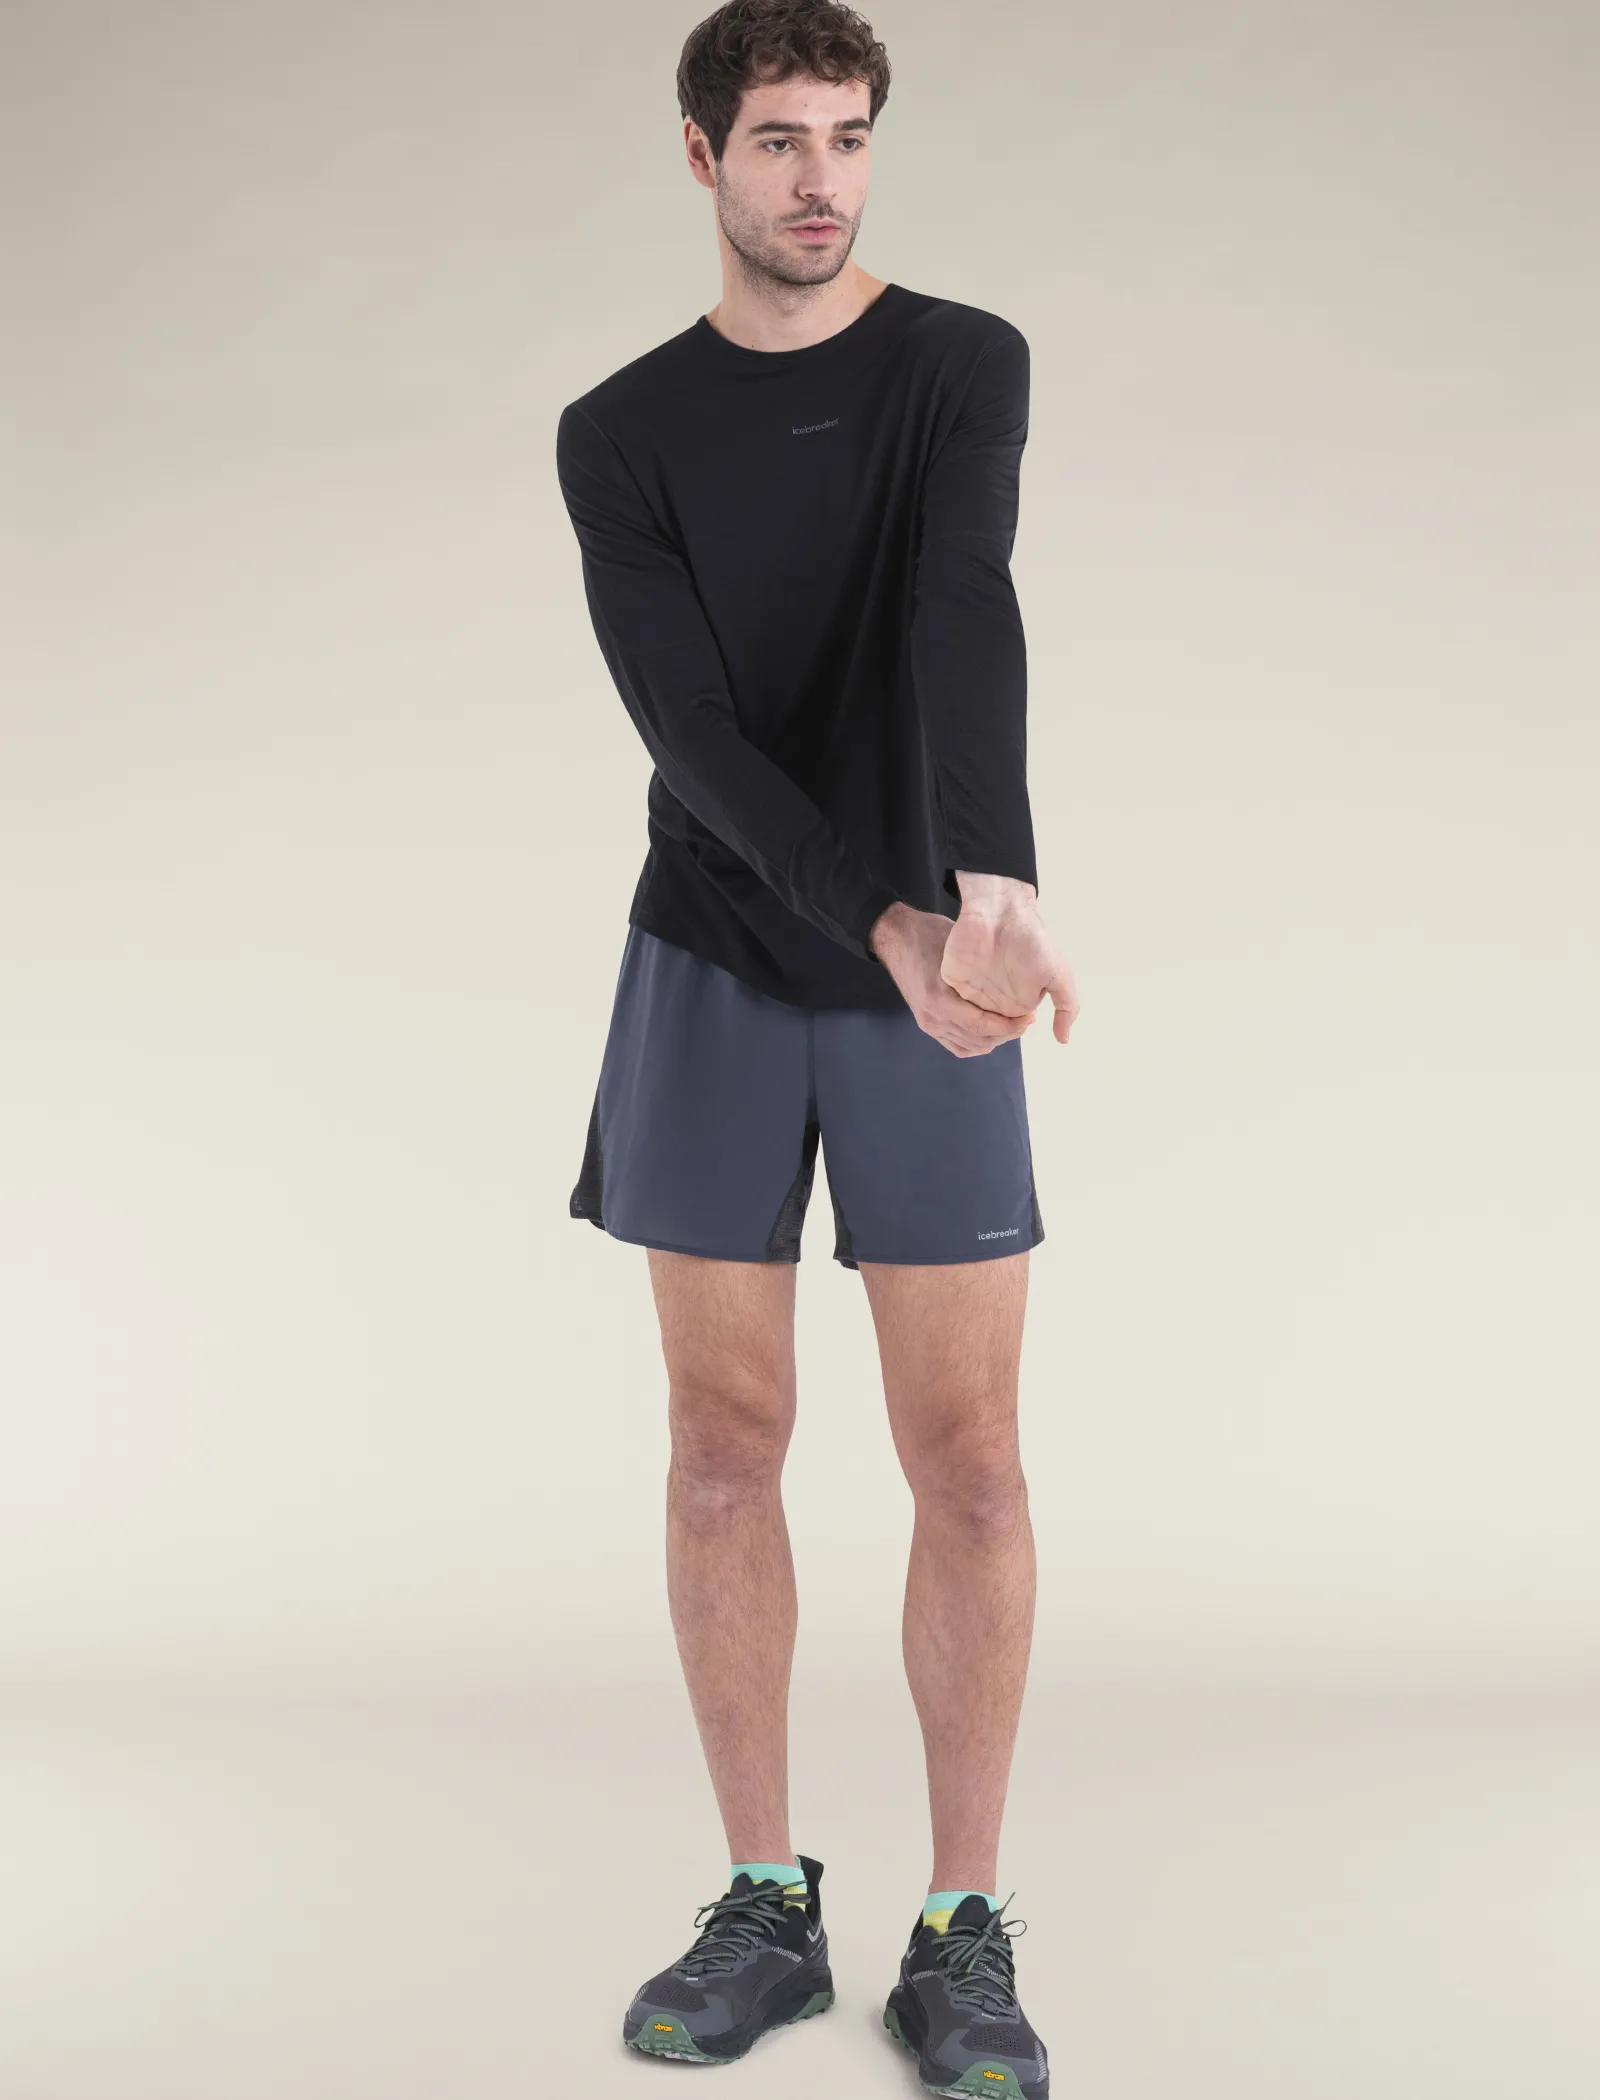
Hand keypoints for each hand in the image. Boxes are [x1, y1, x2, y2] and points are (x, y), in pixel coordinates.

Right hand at [868, 903, 1036, 1057]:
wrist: (896, 938)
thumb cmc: (930, 936)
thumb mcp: (957, 947)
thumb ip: (981, 971)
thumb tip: (1017, 984)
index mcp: (939, 999)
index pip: (982, 1026)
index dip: (1010, 1027)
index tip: (1028, 1016)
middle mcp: (933, 1017)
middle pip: (980, 1040)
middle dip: (1007, 1034)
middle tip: (1026, 1020)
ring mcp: (929, 1024)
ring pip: (971, 1047)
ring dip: (994, 1039)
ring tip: (1012, 1024)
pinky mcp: (928, 1024)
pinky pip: (958, 1046)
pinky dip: (977, 1043)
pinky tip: (991, 1031)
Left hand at [940, 894, 1076, 1045]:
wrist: (1001, 910)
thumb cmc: (1032, 940)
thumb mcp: (1059, 974)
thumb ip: (1067, 1007)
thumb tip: (1063, 1040)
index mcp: (1017, 1001)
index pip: (1011, 1031)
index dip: (1015, 1031)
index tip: (1023, 1020)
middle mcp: (993, 1000)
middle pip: (987, 1032)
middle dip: (994, 1030)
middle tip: (1004, 1012)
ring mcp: (970, 991)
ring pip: (966, 1024)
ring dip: (973, 1024)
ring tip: (988, 1005)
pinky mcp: (950, 981)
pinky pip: (947, 1005)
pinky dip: (953, 1010)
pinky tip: (965, 1000)